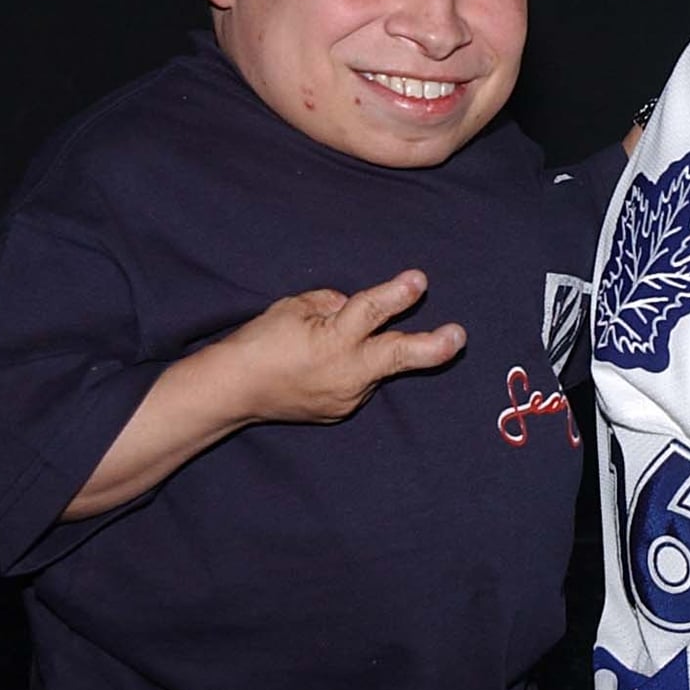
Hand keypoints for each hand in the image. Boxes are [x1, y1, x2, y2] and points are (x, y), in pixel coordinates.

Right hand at [224, 269, 465, 423]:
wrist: (231, 393)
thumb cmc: (259, 342)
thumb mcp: (295, 307)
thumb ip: (335, 304)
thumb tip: (356, 307)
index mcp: (333, 341)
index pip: (371, 311)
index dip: (396, 294)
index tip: (419, 280)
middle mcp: (346, 373)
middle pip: (397, 355)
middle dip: (432, 347)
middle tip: (458, 336)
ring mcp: (347, 396)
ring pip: (377, 365)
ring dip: (375, 351)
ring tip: (329, 348)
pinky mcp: (341, 409)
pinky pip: (360, 380)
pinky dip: (354, 366)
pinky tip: (326, 364)